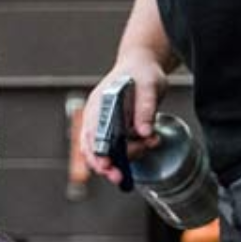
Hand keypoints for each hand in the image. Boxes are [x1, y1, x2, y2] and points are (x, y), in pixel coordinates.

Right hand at [80, 51, 167, 186]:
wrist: (140, 64)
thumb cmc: (143, 73)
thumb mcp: (150, 87)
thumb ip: (146, 109)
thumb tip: (144, 133)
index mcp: (100, 103)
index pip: (92, 134)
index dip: (96, 153)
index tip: (106, 167)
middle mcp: (95, 114)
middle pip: (91, 147)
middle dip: (105, 166)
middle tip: (121, 177)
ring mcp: (99, 122)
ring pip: (98, 151)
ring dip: (118, 161)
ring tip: (145, 148)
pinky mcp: (108, 128)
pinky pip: (107, 148)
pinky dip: (119, 156)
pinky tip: (135, 155)